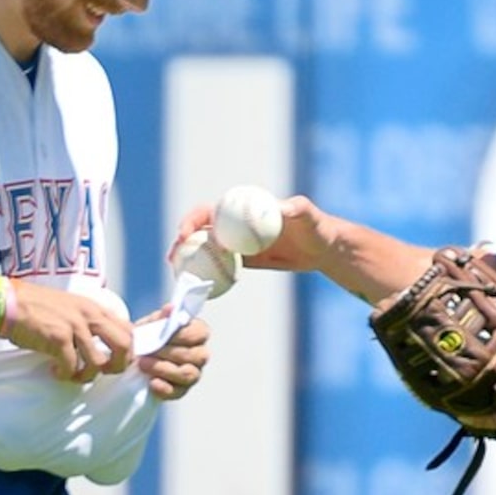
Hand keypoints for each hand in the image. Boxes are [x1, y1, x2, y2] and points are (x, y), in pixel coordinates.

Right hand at [5, 280, 134, 382]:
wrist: (7, 303)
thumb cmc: (34, 307)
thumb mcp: (69, 307)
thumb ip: (86, 321)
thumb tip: (98, 344)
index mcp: (93, 307)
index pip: (127, 329)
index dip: (127, 351)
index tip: (114, 362)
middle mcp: (89, 315)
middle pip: (123, 345)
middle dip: (117, 366)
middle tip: (101, 373)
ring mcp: (75, 326)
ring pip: (98, 362)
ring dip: (86, 376)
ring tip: (72, 375)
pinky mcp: (59, 338)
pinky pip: (72, 367)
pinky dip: (64, 375)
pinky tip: (54, 371)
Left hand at [137, 314, 209, 401]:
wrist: (133, 356)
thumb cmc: (148, 336)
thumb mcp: (151, 324)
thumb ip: (161, 318)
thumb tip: (170, 309)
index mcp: (198, 333)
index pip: (200, 334)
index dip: (181, 336)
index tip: (162, 335)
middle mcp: (200, 355)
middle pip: (195, 356)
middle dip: (169, 353)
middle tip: (147, 351)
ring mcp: (193, 374)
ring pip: (187, 375)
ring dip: (164, 369)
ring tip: (143, 364)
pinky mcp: (181, 391)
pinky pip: (177, 392)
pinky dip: (164, 388)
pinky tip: (151, 382)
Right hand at [169, 193, 332, 275]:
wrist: (322, 248)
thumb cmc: (315, 226)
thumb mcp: (308, 215)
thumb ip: (297, 209)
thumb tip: (284, 207)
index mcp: (243, 208)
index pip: (211, 211)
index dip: (194, 220)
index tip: (188, 234)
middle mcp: (236, 223)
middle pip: (202, 231)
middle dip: (182, 242)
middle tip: (173, 257)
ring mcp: (239, 242)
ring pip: (208, 250)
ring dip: (190, 260)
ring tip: (176, 274)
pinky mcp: (245, 259)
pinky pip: (223, 268)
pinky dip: (210, 275)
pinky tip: (200, 288)